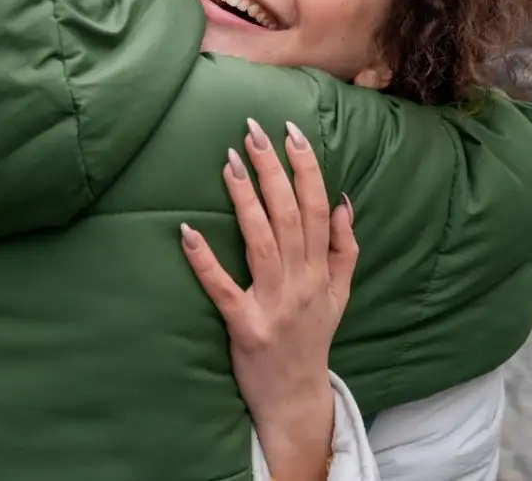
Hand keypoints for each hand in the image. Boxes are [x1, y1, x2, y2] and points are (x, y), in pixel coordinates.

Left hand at [181, 119, 357, 480]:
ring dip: (245, 199)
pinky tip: (188, 231)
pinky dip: (204, 260)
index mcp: (320, 270)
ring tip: (228, 162)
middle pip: (287, 216)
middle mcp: (300, 283)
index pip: (315, 207)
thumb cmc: (313, 339)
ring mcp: (272, 305)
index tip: (291, 132)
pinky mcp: (244, 327)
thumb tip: (341, 202)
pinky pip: (222, 289)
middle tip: (253, 131)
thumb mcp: (339, 295)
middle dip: (272, 170)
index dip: (306, 167)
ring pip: (260, 242)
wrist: (296, 399)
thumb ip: (343, 249)